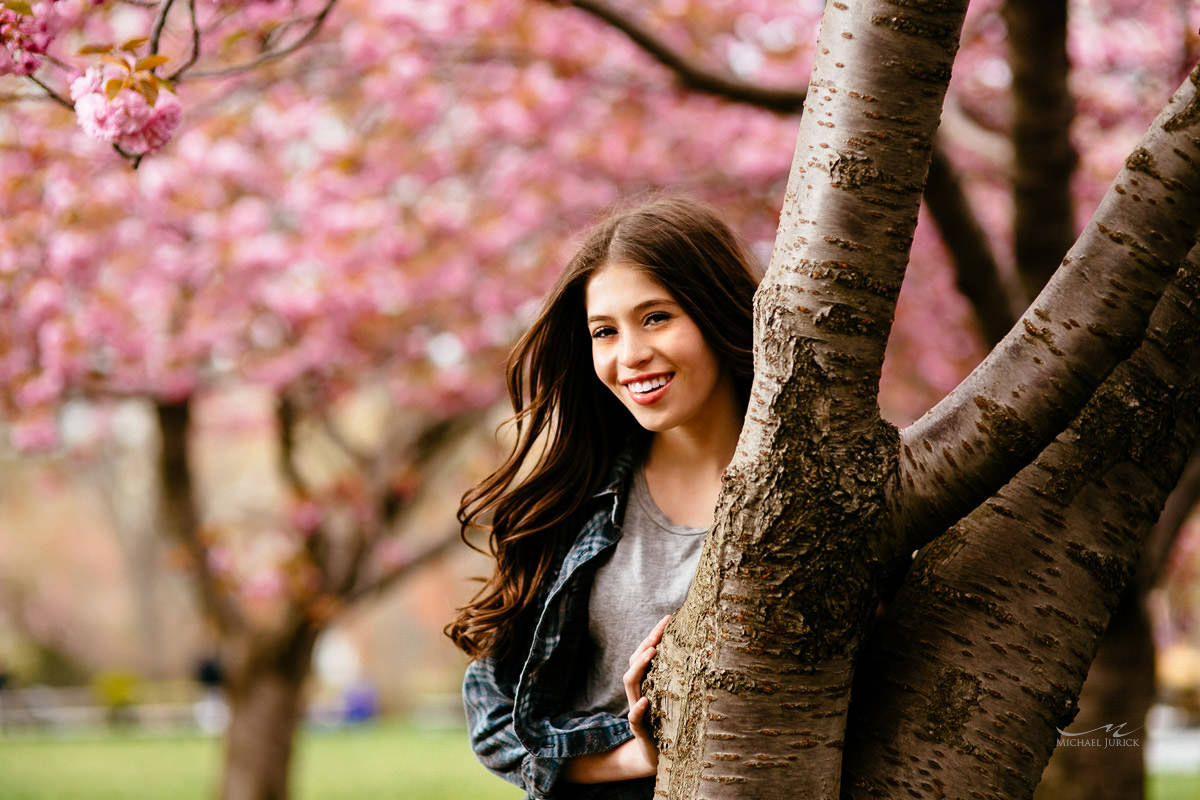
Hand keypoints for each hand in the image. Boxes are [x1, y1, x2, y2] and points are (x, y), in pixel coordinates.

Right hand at [563, 614, 670, 783]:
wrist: (656, 756)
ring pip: (630, 684)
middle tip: (660, 629)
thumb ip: (677, 678)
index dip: (654, 635)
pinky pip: (634, 718)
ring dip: (639, 666)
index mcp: (646, 683)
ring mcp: (636, 710)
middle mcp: (637, 693)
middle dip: (646, 643)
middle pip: (635, 662)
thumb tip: (701, 652)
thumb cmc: (668, 724)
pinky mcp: (640, 730)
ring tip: (651, 652)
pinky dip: (637, 708)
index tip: (669, 617)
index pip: (645, 653)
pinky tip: (644, 700)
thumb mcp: (673, 698)